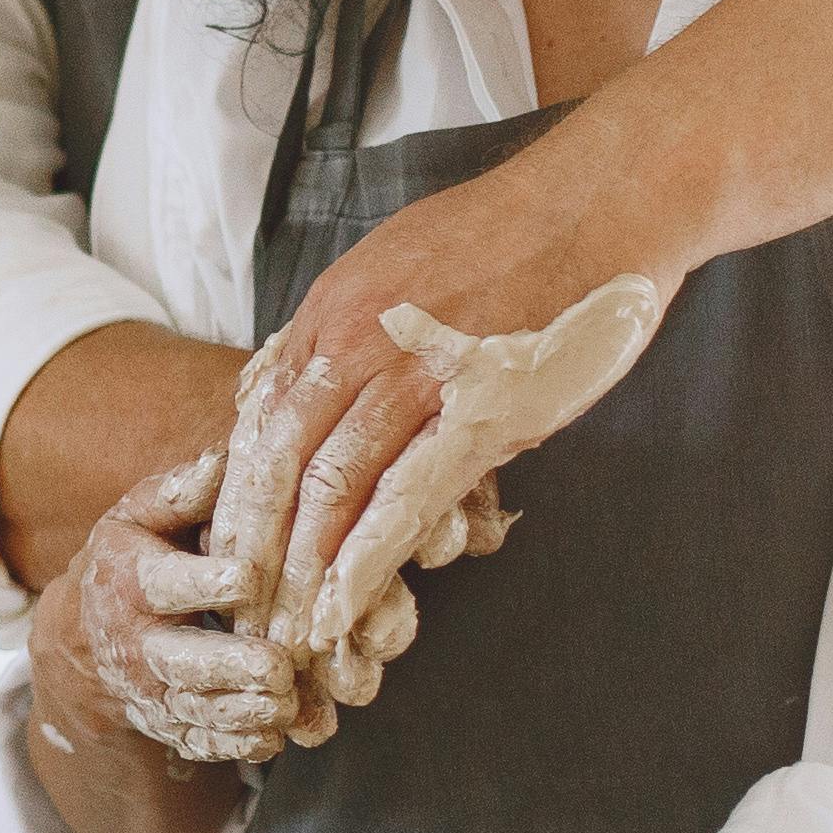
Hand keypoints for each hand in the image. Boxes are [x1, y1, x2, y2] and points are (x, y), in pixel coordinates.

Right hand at [35, 448, 290, 765]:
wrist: (85, 641)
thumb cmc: (133, 558)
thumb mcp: (141, 516)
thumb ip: (182, 492)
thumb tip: (230, 459)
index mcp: (132, 581)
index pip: (169, 583)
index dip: (209, 582)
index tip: (250, 578)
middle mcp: (137, 643)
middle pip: (182, 660)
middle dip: (231, 666)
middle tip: (278, 667)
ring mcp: (152, 692)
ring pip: (198, 708)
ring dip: (244, 711)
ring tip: (288, 702)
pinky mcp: (169, 726)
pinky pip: (202, 743)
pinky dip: (238, 744)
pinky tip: (275, 734)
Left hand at [213, 271, 665, 667]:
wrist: (606, 197)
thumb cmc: (513, 234)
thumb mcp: (395, 262)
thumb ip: (334, 330)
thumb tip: (273, 384)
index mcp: (331, 310)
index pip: (258, 421)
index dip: (237, 497)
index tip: (226, 555)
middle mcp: (355, 341)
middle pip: (276, 462)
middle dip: (253, 549)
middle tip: (235, 615)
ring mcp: (416, 375)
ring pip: (329, 488)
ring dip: (299, 571)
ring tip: (281, 634)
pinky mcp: (480, 409)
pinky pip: (404, 497)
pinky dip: (365, 560)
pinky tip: (342, 606)